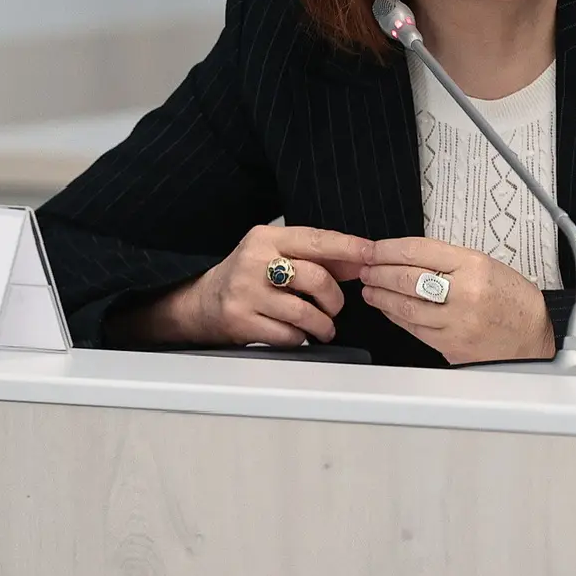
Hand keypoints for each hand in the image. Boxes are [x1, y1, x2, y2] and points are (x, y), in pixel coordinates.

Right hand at [116, 225, 371, 347]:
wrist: (203, 302)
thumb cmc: (250, 276)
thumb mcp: (278, 255)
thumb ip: (317, 256)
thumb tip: (362, 260)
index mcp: (267, 237)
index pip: (316, 239)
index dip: (348, 248)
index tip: (372, 254)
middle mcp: (254, 260)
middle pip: (315, 277)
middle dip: (335, 298)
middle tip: (335, 307)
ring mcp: (245, 292)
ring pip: (304, 311)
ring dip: (322, 325)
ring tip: (323, 327)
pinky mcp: (240, 320)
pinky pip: (287, 335)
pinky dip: (300, 338)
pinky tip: (297, 334)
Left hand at [359, 237, 554, 364]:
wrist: (532, 339)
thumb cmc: (513, 301)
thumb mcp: (487, 265)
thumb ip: (449, 260)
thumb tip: (408, 256)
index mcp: (473, 266)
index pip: (418, 250)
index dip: (388, 249)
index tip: (373, 249)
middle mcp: (464, 293)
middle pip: (406, 277)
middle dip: (378, 271)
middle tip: (366, 267)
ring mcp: (455, 322)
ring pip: (405, 305)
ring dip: (381, 295)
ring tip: (370, 287)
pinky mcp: (450, 345)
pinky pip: (414, 328)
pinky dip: (396, 316)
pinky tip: (388, 308)